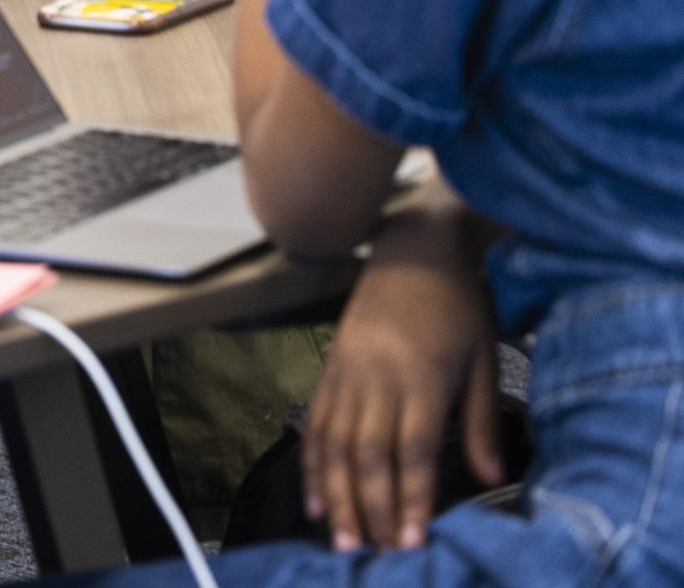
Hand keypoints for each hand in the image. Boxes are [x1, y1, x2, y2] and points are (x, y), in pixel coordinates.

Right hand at [304, 206, 503, 551]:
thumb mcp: (485, 358)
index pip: (412, 451)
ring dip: (336, 495)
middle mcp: (376, 379)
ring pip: (334, 444)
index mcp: (420, 378)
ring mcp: (347, 373)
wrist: (413, 248)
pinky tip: (314, 495)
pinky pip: (316, 422)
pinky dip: (312, 462)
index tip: (412, 541)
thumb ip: (480, 420)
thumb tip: (490, 477)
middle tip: (373, 554)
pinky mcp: (331, 368)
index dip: (411, 499)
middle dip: (370, 510)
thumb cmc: (458, 302)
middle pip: (367, 455)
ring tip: (340, 538)